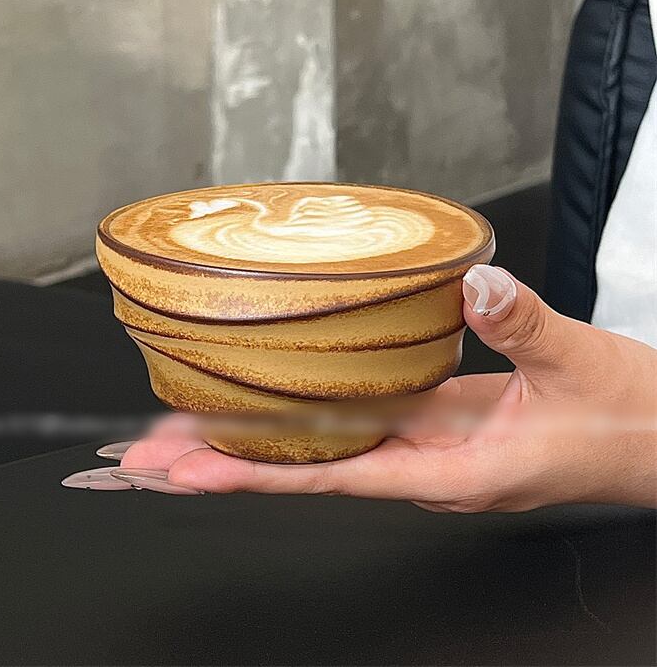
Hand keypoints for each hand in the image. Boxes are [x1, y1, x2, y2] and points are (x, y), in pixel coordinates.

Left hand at [66, 266, 656, 508]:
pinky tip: (271, 403)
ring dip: (257, 439)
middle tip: (153, 452)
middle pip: (309, 468)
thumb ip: (524, 327)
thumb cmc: (626, 422)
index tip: (192, 475)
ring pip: (325, 446)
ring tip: (187, 430)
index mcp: (454, 471)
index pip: (334, 478)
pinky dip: (304, 416)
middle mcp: (425, 465)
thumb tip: (477, 287)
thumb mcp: (578, 366)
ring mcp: (427, 443)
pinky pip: (357, 421)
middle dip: (229, 464)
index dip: (259, 477)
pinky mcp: (437, 419)